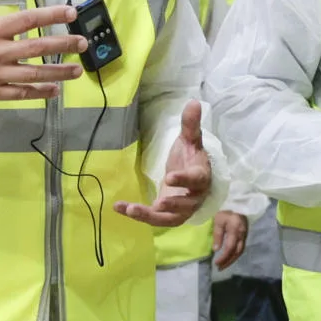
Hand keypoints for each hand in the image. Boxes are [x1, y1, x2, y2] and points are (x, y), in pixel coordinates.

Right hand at [0, 0, 83, 110]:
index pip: (26, 20)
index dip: (51, 14)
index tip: (71, 12)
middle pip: (37, 47)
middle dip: (63, 45)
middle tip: (83, 43)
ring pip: (33, 73)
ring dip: (58, 72)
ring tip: (77, 70)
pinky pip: (21, 93)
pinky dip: (39, 92)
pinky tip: (54, 90)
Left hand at [116, 102, 212, 226]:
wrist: (191, 179)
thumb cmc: (190, 159)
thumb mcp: (190, 141)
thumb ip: (190, 125)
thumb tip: (194, 102)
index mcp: (201, 177)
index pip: (196, 179)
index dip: (184, 179)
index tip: (169, 177)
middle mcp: (193, 197)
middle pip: (186, 204)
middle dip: (173, 204)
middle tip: (159, 202)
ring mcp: (181, 210)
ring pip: (169, 218)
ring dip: (150, 215)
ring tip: (131, 209)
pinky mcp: (167, 216)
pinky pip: (153, 218)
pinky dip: (137, 215)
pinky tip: (119, 207)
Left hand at [212, 211, 247, 269]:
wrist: (238, 204)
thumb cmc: (225, 211)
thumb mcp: (218, 221)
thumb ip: (217, 235)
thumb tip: (216, 250)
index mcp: (235, 230)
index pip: (230, 248)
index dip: (223, 257)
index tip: (216, 263)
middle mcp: (242, 235)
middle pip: (237, 252)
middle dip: (228, 261)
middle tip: (219, 268)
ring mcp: (245, 235)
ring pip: (240, 251)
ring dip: (232, 260)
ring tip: (223, 265)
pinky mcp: (245, 235)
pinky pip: (241, 248)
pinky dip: (234, 255)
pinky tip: (229, 257)